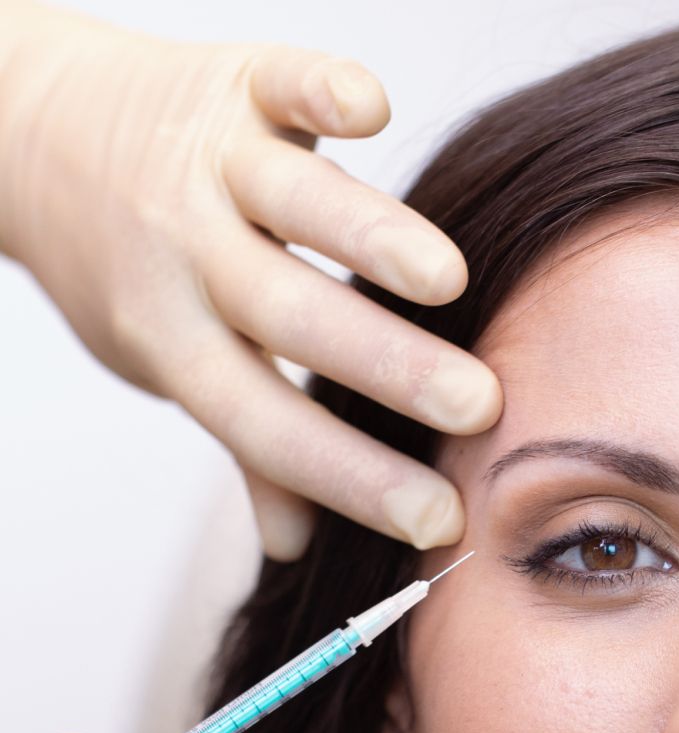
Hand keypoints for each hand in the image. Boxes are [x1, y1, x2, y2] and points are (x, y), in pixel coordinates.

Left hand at [0, 4, 500, 556]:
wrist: (41, 131)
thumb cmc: (127, 270)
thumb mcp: (167, 363)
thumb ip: (246, 442)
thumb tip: (296, 545)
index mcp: (174, 340)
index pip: (267, 424)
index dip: (350, 476)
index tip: (437, 518)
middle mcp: (188, 254)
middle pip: (289, 317)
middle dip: (387, 367)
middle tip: (476, 407)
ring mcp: (210, 164)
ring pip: (293, 202)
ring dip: (369, 239)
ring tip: (447, 282)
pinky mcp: (234, 85)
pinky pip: (279, 83)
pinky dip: (324, 92)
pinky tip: (372, 111)